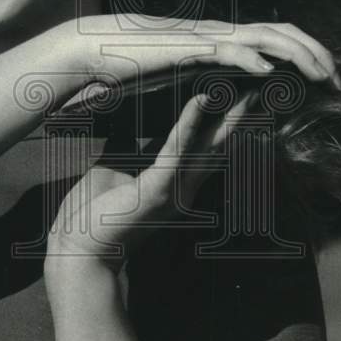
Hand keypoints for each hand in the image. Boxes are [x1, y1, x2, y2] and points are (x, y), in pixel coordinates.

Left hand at [44, 89, 254, 278]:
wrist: (79, 251)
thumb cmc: (92, 214)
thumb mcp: (113, 170)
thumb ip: (127, 148)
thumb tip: (124, 120)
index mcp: (173, 184)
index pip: (206, 150)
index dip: (225, 125)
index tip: (241, 99)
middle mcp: (182, 188)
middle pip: (218, 147)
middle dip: (241, 119)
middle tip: (261, 90)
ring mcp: (173, 189)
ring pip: (208, 147)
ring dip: (228, 117)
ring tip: (247, 92)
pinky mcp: (157, 189)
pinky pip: (177, 150)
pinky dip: (189, 123)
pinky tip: (200, 100)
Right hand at [62, 14, 340, 91]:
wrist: (95, 49)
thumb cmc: (133, 60)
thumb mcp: (180, 67)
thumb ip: (207, 71)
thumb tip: (227, 81)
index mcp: (220, 38)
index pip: (276, 38)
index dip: (306, 53)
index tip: (327, 78)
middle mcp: (218, 32)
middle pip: (282, 33)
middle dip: (316, 53)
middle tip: (339, 81)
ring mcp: (204, 37)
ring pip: (264, 38)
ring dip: (297, 55)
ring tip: (320, 75)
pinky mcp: (186, 48)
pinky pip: (225, 50)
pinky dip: (250, 59)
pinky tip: (268, 74)